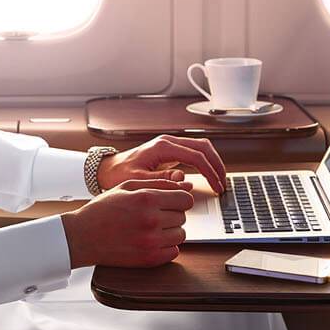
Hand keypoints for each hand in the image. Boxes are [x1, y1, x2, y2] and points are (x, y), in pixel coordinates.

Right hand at [62, 180, 194, 268]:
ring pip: (181, 235)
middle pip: (183, 217)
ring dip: (170, 231)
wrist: (82, 236)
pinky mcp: (149, 259)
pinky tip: (151, 241)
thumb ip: (158, 183)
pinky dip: (166, 247)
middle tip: (154, 215)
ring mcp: (151, 242)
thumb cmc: (102, 210)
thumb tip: (184, 186)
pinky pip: (174, 252)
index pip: (186, 199)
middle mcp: (151, 220)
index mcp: (147, 199)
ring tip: (151, 228)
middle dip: (172, 214)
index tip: (171, 202)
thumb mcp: (126, 187)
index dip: (180, 199)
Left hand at [96, 134, 227, 194]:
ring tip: (219, 180)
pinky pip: (193, 153)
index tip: (216, 186)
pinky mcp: (170, 152)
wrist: (106, 169)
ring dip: (213, 162)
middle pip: (203, 147)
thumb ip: (161, 181)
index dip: (210, 172)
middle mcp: (168, 142)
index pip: (195, 156)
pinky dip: (204, 163)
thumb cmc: (118, 175)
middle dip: (217, 164)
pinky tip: (208, 176)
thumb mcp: (137, 181)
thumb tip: (184, 180)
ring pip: (201, 147)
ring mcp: (169, 145)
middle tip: (223, 183)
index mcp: (162, 147)